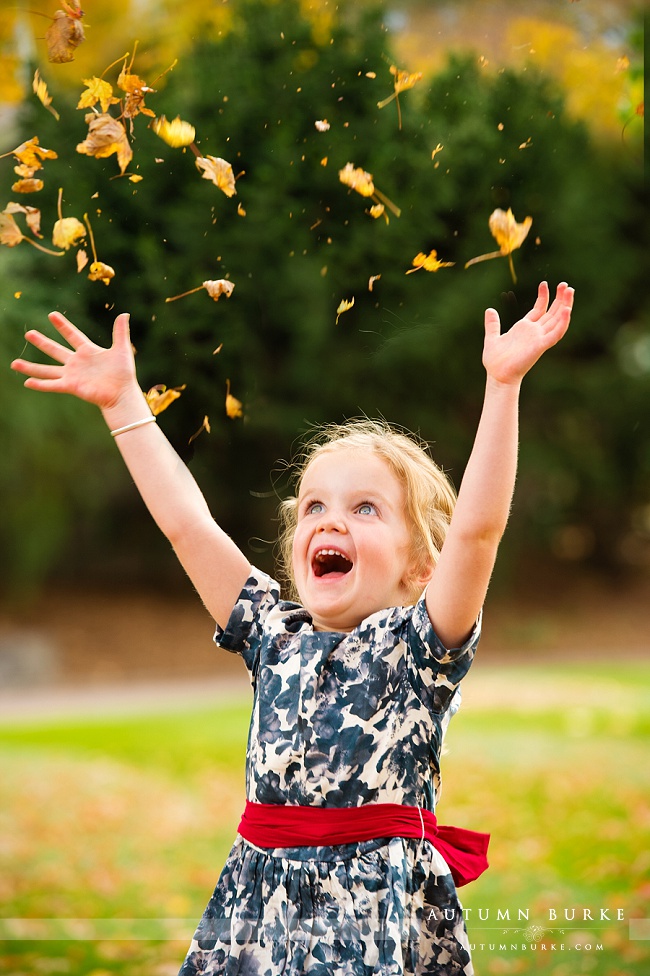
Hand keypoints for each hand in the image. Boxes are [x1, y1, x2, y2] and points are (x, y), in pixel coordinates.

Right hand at [11, 312, 137, 410]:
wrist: (122, 394)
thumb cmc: (124, 373)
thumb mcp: (122, 349)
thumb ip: (120, 332)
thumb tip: (124, 313)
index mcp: (88, 351)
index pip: (72, 335)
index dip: (62, 326)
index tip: (51, 315)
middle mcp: (76, 362)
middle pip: (55, 350)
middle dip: (41, 342)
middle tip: (28, 333)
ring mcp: (72, 375)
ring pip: (47, 370)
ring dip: (31, 367)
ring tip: (14, 363)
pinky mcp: (71, 386)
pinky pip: (53, 385)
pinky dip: (40, 384)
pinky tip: (27, 382)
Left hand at [482, 281, 573, 385]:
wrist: (498, 376)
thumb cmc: (495, 362)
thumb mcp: (492, 338)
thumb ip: (492, 324)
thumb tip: (489, 310)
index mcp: (524, 329)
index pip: (539, 309)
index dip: (543, 297)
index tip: (544, 284)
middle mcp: (534, 332)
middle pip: (552, 312)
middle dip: (559, 298)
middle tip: (565, 284)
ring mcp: (539, 338)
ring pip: (557, 320)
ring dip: (565, 306)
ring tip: (570, 291)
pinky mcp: (541, 346)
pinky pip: (555, 334)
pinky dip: (562, 323)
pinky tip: (567, 310)